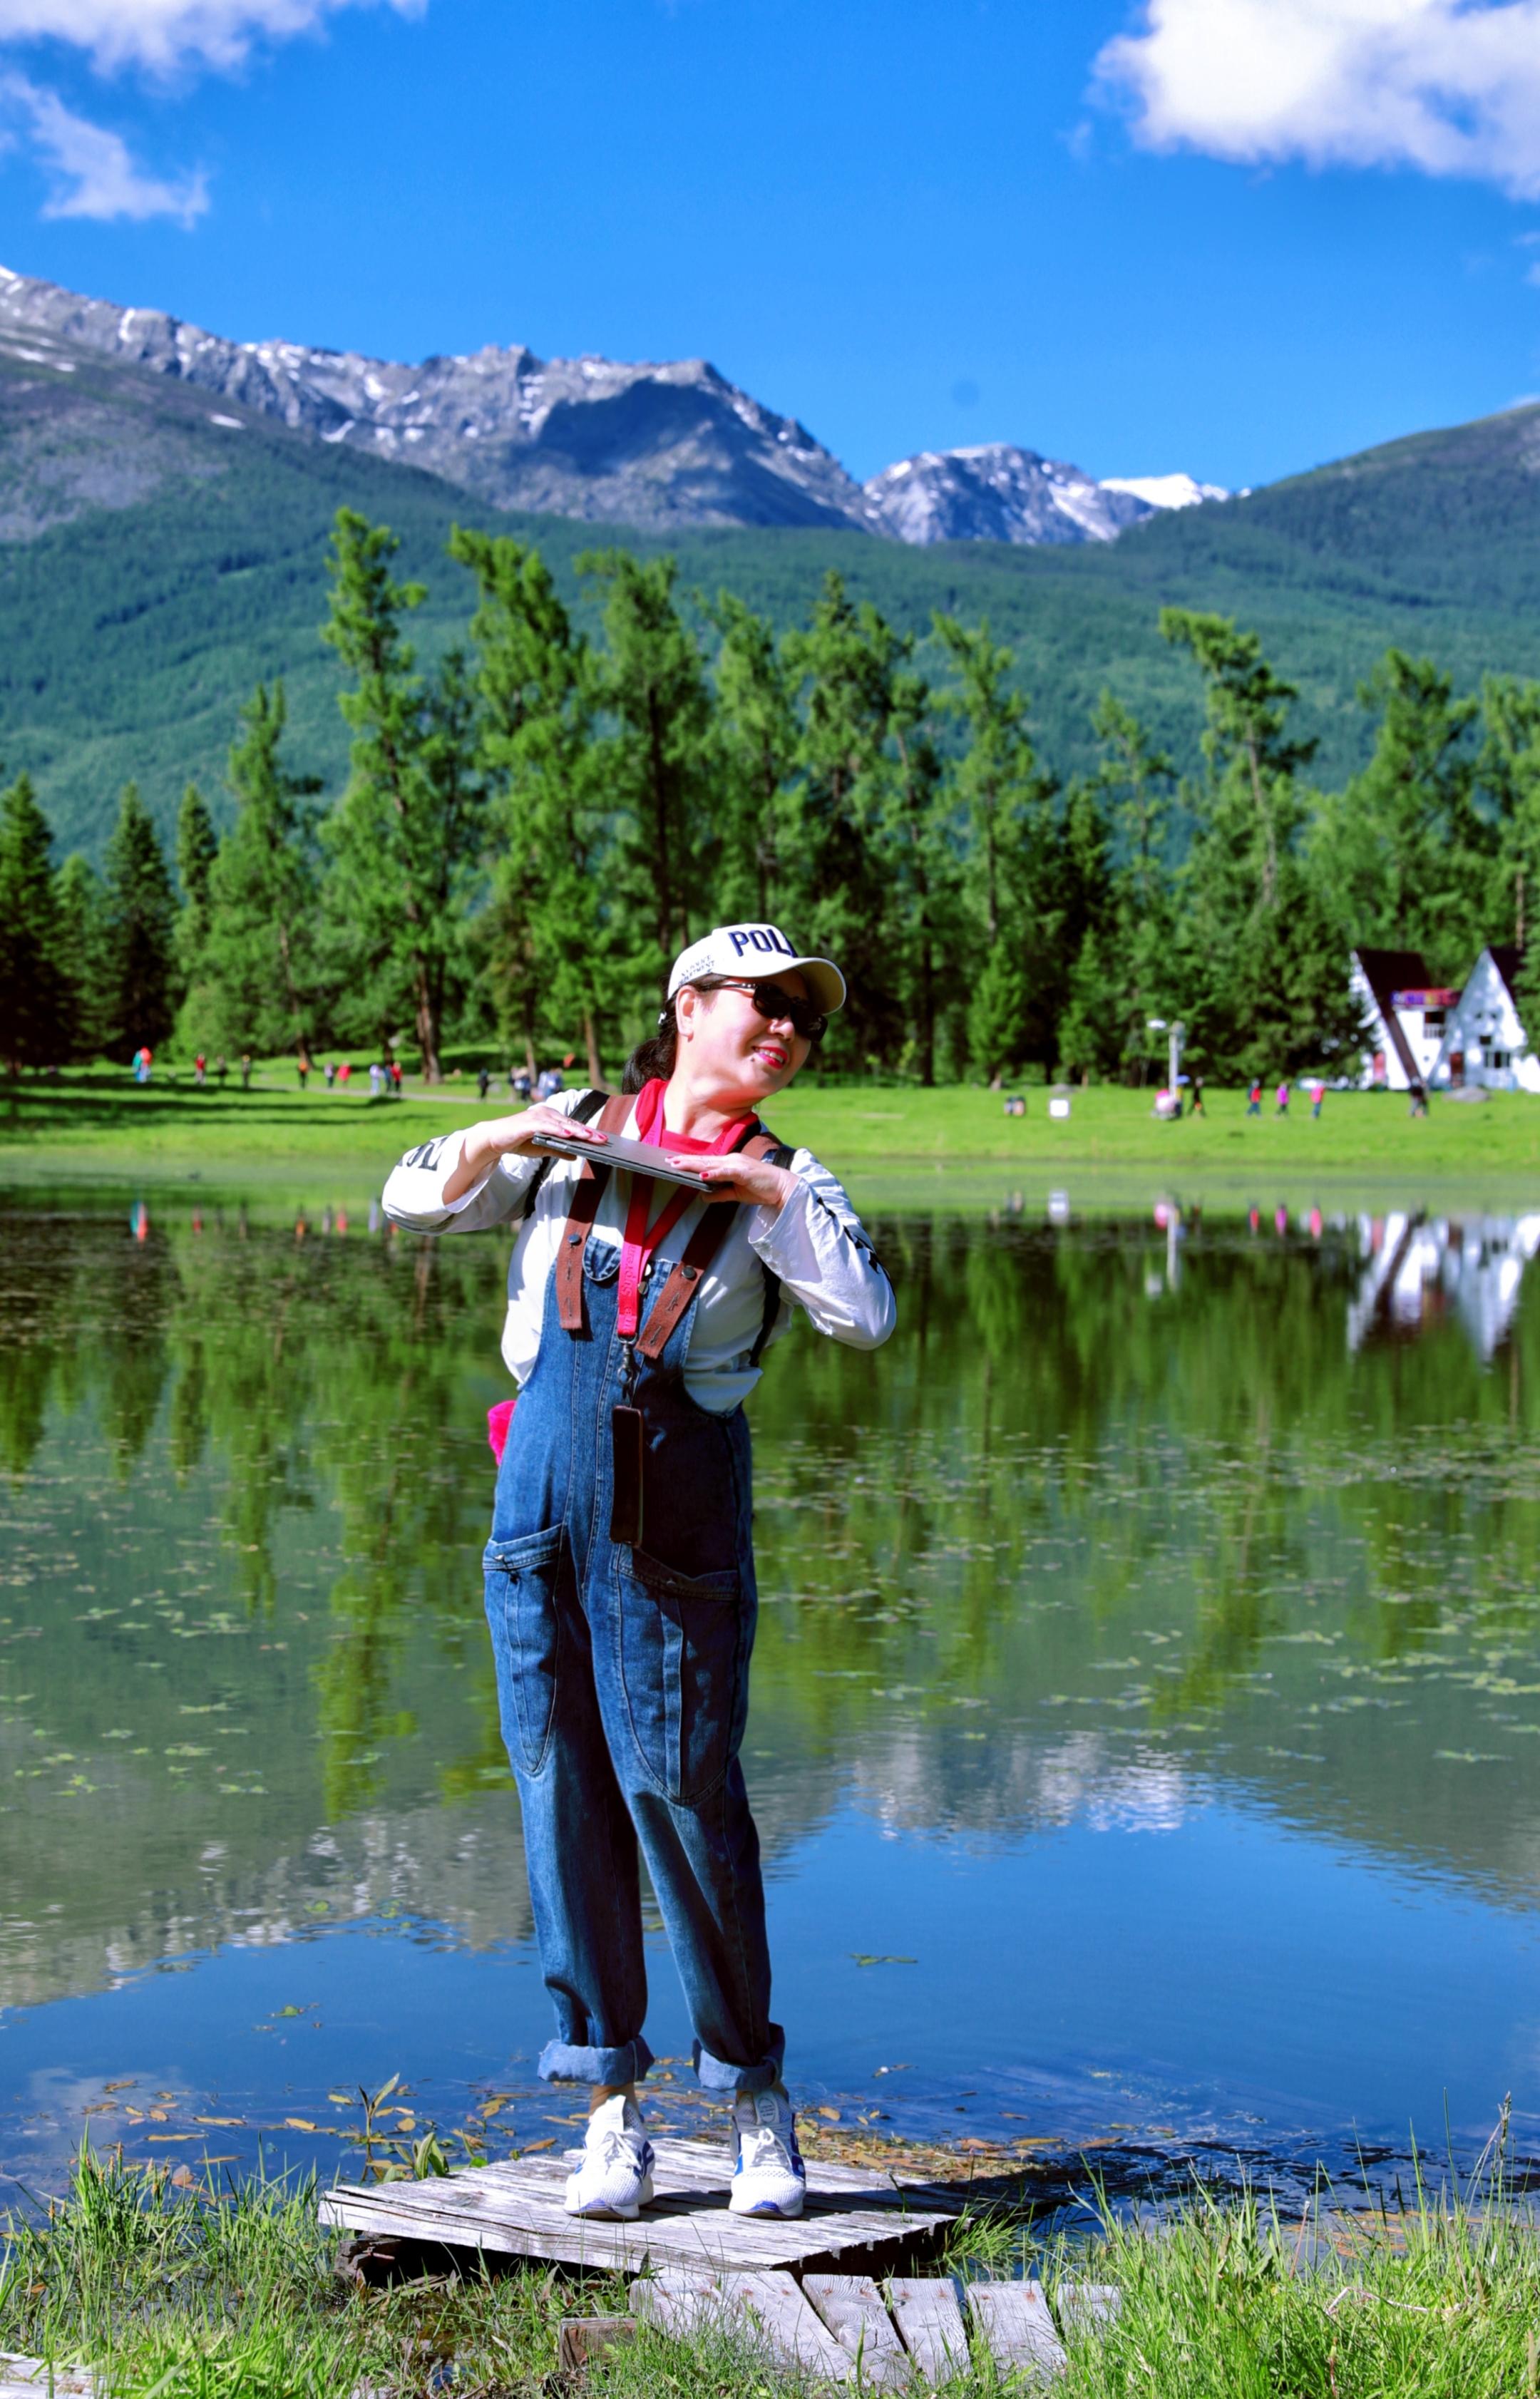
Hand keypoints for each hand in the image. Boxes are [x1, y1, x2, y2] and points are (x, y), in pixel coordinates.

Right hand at [442, 1104, 606, 1203]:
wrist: (493, 1139)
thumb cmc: (519, 1141)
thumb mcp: (543, 1148)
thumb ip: (559, 1150)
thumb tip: (576, 1156)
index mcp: (550, 1118)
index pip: (573, 1126)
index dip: (588, 1132)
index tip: (603, 1139)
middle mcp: (545, 1114)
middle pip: (571, 1123)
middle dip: (587, 1132)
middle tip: (603, 1139)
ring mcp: (536, 1116)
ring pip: (561, 1123)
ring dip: (576, 1130)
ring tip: (590, 1136)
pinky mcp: (527, 1122)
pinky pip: (545, 1126)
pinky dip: (557, 1129)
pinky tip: (568, 1134)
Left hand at [671, 1153, 796, 1211]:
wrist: (782, 1188)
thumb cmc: (761, 1188)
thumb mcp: (736, 1194)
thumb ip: (720, 1194)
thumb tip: (703, 1196)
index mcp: (729, 1165)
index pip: (705, 1164)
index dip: (689, 1163)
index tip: (673, 1163)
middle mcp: (731, 1161)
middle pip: (704, 1161)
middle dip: (685, 1161)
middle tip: (667, 1161)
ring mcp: (737, 1164)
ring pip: (711, 1164)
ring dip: (693, 1164)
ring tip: (678, 1165)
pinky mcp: (743, 1171)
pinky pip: (725, 1172)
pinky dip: (713, 1173)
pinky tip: (702, 1174)